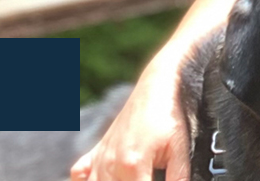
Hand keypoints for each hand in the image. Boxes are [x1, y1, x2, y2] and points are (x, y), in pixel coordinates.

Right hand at [71, 56, 191, 180]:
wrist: (156, 88)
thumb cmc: (169, 118)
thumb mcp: (180, 150)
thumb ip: (178, 179)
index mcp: (133, 165)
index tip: (158, 180)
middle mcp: (111, 164)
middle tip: (149, 175)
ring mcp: (101, 157)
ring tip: (132, 175)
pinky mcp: (97, 150)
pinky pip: (79, 173)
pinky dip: (86, 179)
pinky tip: (101, 178)